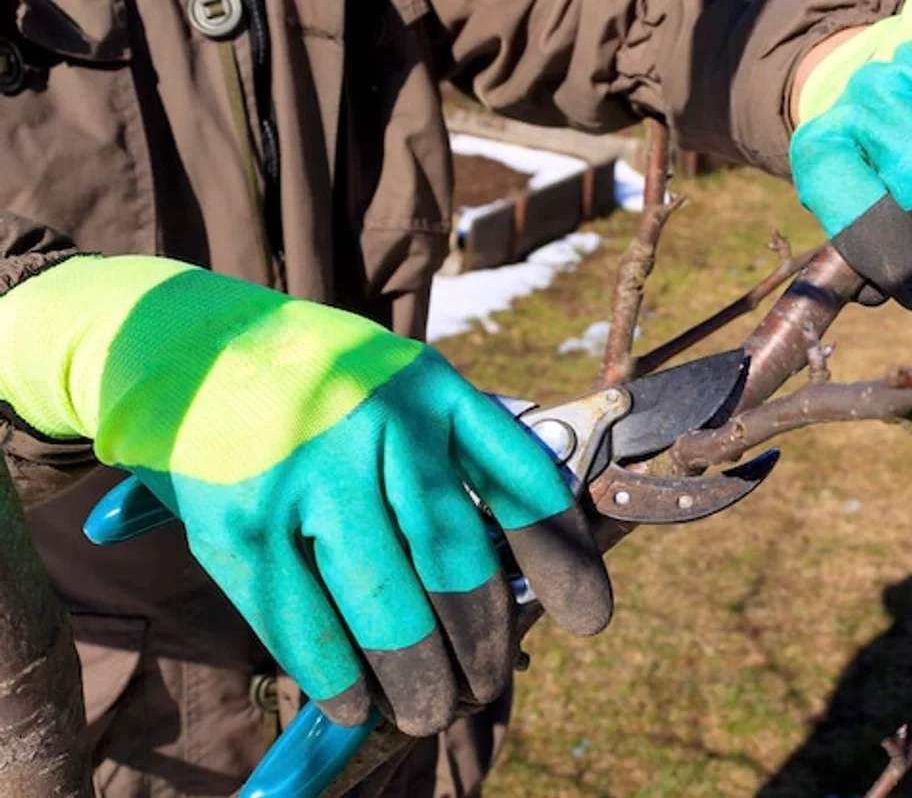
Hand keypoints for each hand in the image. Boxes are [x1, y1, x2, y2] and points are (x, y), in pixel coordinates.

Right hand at [0, 255, 612, 735]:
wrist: (180, 344)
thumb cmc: (309, 380)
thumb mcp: (393, 384)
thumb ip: (447, 453)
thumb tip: (504, 565)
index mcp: (431, 390)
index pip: (521, 483)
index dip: (562, 559)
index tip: (588, 618)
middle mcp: (379, 424)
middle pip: (454, 559)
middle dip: (479, 641)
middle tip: (484, 685)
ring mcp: (310, 471)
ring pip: (387, 602)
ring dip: (418, 674)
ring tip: (429, 709)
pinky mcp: (243, 519)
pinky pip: (303, 620)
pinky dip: (335, 674)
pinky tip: (354, 702)